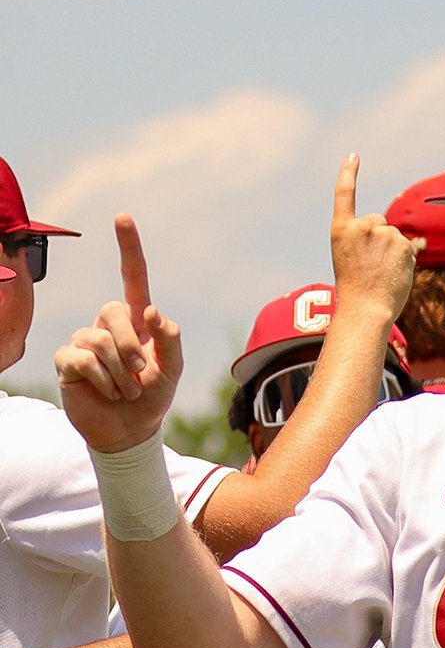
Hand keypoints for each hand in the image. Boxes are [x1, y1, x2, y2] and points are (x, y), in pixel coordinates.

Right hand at [54, 214, 182, 452]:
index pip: (133, 278)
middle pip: (113, 311)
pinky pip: (82, 358)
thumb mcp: (173, 370)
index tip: (123, 217)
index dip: (129, 248)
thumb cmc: (153, 397)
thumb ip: (171, 340)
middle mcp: (109, 325)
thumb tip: (150, 312)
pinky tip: (109, 391)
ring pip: (98, 339)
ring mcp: (86, 341)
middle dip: (131, 345)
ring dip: (119, 371)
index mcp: (137, 321)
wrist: (130, 430)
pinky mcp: (68, 361)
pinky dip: (103, 379)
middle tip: (140, 372)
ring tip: (127, 389)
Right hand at [331, 153, 415, 324]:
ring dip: (394, 252)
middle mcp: (362, 226)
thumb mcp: (352, 260)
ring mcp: (383, 233)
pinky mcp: (403, 243)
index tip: (353, 156)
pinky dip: (406, 259)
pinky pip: (410, 247)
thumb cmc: (356, 292)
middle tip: (371, 267)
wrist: (365, 309)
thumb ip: (369, 243)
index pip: (344, 195)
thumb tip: (413, 241)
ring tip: (382, 274)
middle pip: (379, 223)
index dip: (349, 174)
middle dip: (380, 240)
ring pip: (395, 237)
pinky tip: (396, 274)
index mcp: (341, 230)